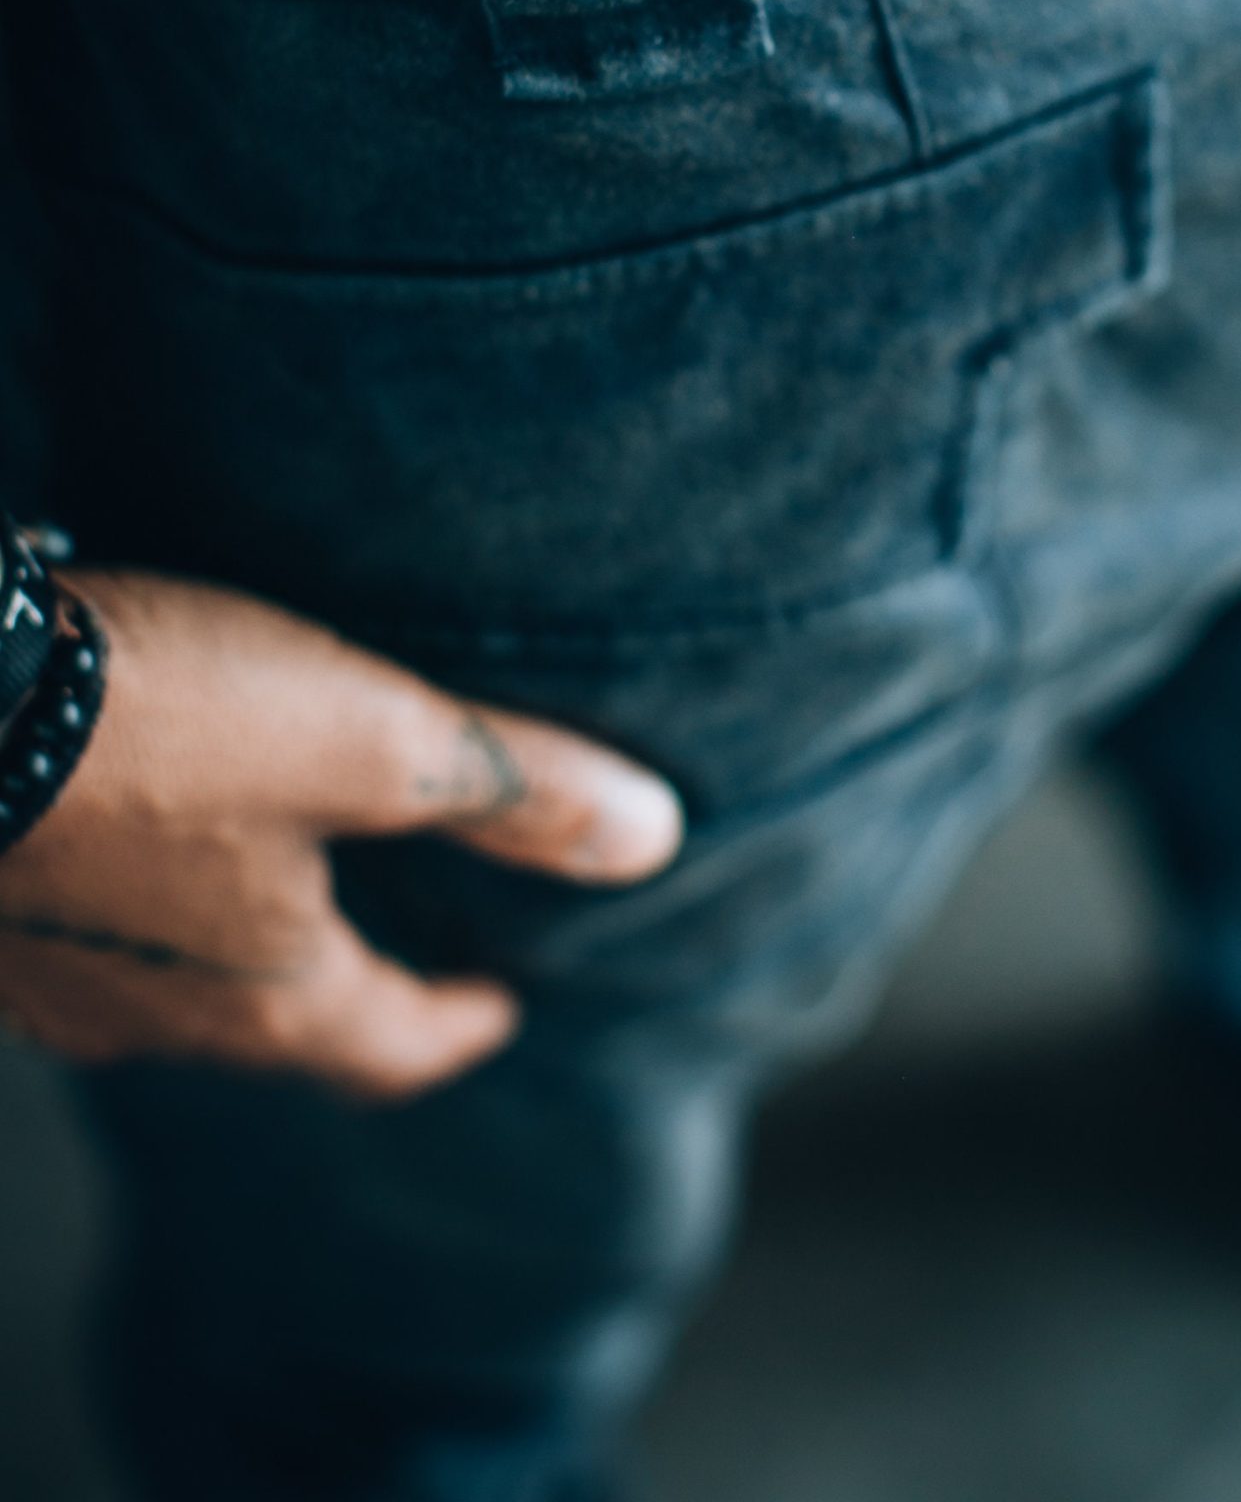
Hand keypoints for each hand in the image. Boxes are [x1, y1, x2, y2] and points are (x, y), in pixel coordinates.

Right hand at [0, 569, 681, 1099]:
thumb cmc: (158, 722)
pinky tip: (135, 835)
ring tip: (280, 878)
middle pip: (279, 1027)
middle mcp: (150, 1015)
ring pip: (171, 985)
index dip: (457, 1026)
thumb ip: (511, 790)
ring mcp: (47, 973)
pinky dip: (143, 898)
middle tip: (403, 941)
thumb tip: (651, 838)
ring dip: (238, 946)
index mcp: (265, 995)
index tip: (501, 1004)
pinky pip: (88, 929)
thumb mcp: (372, 739)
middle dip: (351, 989)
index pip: (391, 1047)